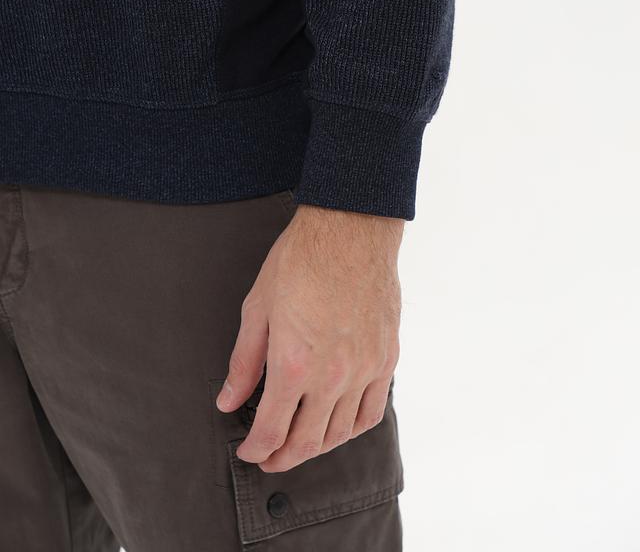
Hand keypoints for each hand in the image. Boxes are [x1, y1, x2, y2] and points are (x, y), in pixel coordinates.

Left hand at [216, 203, 403, 472]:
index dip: (256, 449)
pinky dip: (352, 429)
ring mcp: (364, 369)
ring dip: (316, 447)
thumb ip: (244, 362)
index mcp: (293, 364)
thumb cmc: (301, 260)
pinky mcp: (386, 358)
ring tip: (299, 444)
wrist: (350, 229)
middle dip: (282, 457)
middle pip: (307, 442)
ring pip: (341, 433)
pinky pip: (372, 412)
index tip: (248, 451)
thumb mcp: (258, 308)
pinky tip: (338, 426)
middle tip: (268, 457)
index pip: (271, 430)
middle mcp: (332, 376)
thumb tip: (227, 400)